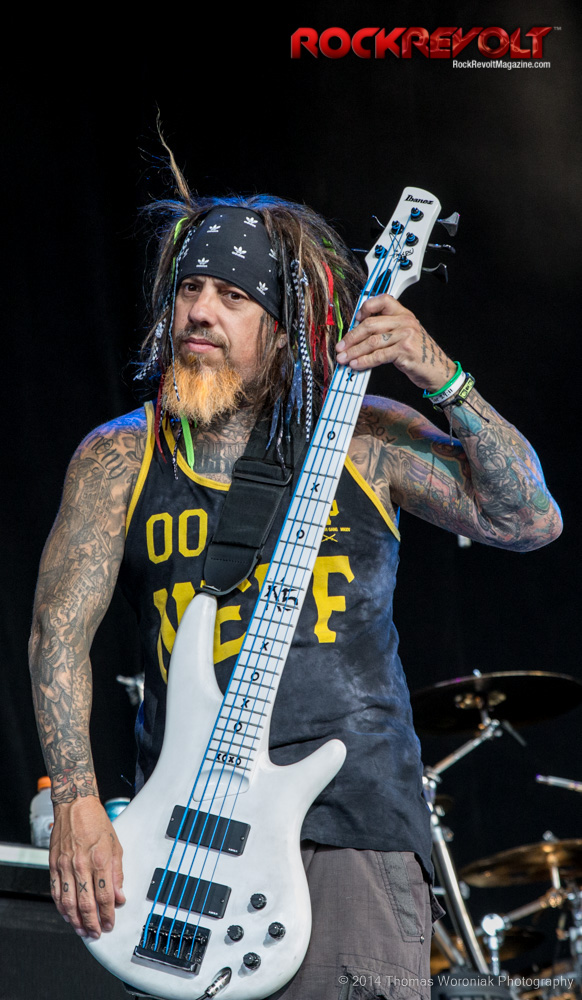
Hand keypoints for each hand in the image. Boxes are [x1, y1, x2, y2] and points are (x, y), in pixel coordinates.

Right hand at [49, 795, 124, 938]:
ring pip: (69, 902)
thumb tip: (120, 896)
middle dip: (92, 923)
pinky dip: (61, 907)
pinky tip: (67, 915)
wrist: (75, 805)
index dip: (108, 915)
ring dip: (76, 921)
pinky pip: (56, 892)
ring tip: (82, 930)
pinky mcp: (54, 865)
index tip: (110, 924)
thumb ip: (118, 873)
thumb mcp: (116, 845)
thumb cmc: (96, 822)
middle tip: (96, 933)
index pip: (105, 896)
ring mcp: (66, 866)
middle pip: (86, 903)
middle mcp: (82, 864)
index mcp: (101, 859)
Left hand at [335, 293, 455, 391]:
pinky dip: (364, 361)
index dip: (366, 308)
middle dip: (351, 337)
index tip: (355, 320)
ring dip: (354, 351)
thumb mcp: (406, 336)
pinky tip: (356, 365)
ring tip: (343, 359)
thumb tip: (359, 336)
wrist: (438, 370)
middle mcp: (405, 321)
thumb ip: (387, 330)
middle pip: (370, 324)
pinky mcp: (405, 350)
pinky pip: (378, 355)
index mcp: (404, 314)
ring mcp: (406, 335)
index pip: (382, 300)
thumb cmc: (419, 354)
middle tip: (340, 347)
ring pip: (372, 341)